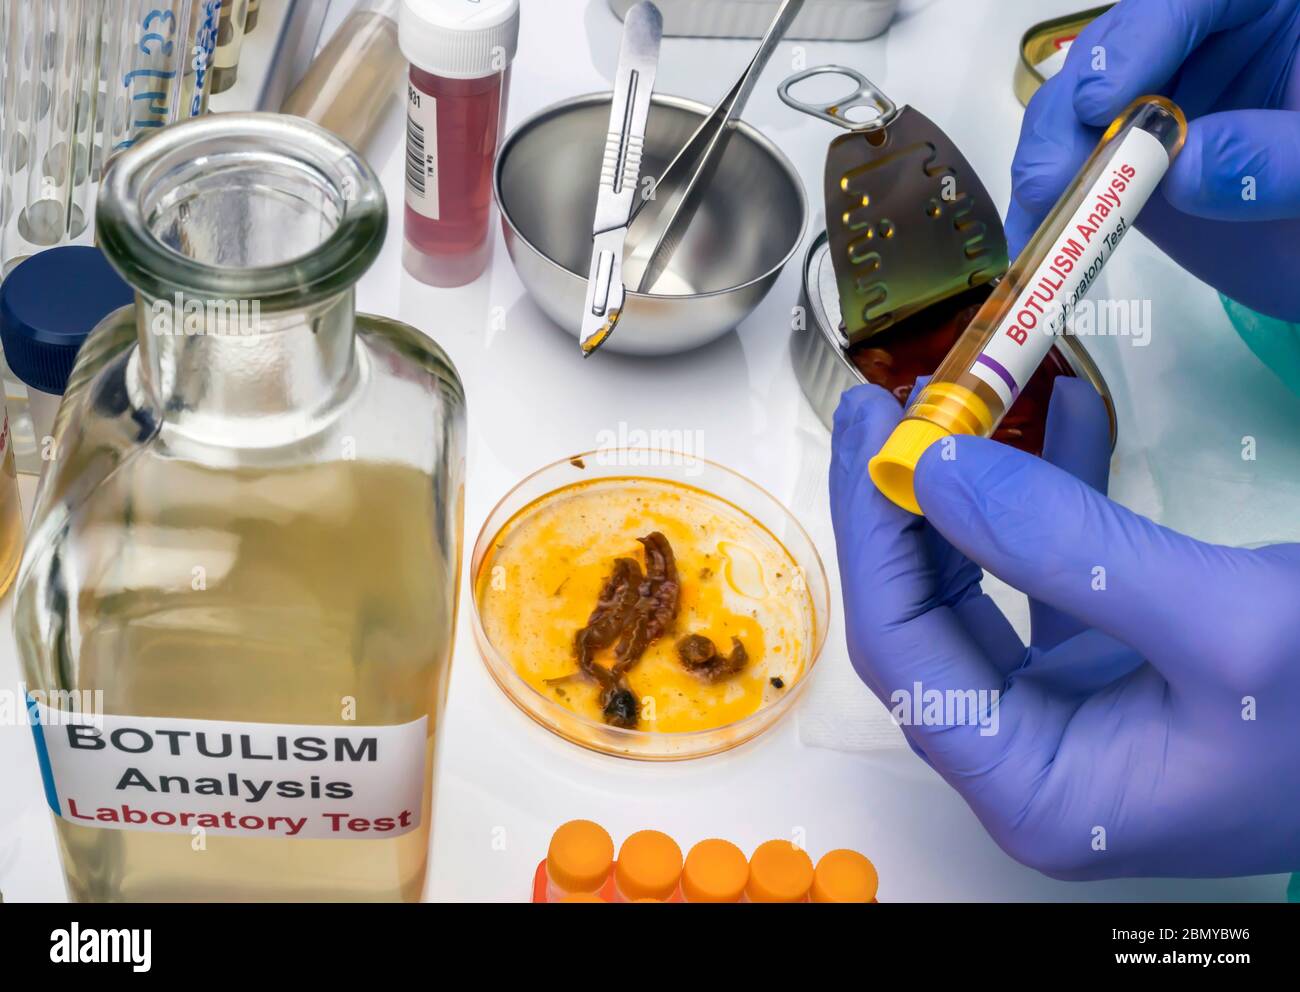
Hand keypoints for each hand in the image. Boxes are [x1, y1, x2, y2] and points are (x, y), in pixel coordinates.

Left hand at [829, 379, 1299, 878]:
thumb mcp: (1224, 623)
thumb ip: (1067, 550)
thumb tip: (938, 471)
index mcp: (1036, 787)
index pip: (903, 655)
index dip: (874, 537)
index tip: (868, 435)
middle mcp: (1033, 756)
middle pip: (924, 617)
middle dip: (905, 506)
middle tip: (887, 405)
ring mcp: (1070, 710)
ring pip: (976, 589)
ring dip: (968, 494)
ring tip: (953, 401)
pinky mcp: (1112, 666)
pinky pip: (1051, 574)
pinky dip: (1055, 493)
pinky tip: (1063, 416)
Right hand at [1007, 0, 1299, 320]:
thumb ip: (1272, 160)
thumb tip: (1180, 170)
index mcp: (1266, 13)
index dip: (1139, 38)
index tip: (1101, 102)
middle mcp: (1201, 45)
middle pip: (1115, 49)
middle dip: (1072, 108)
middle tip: (1053, 173)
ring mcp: (1157, 100)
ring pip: (1077, 103)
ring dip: (1047, 158)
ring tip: (1040, 211)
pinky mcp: (1127, 156)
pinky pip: (1073, 165)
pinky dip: (1046, 205)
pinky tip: (1032, 237)